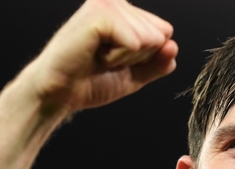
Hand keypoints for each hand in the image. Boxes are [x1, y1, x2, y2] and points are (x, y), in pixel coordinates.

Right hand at [23, 0, 177, 114]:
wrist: (61, 93)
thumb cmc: (91, 81)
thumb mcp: (135, 75)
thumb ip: (159, 63)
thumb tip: (173, 47)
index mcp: (126, 11)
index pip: (165, 33)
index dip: (146, 56)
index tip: (116, 60)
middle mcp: (118, 1)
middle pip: (161, 35)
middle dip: (137, 57)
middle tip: (105, 60)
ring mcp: (109, 4)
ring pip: (150, 39)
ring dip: (126, 58)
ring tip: (99, 57)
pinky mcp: (100, 13)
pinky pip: (135, 42)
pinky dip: (118, 58)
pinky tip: (96, 55)